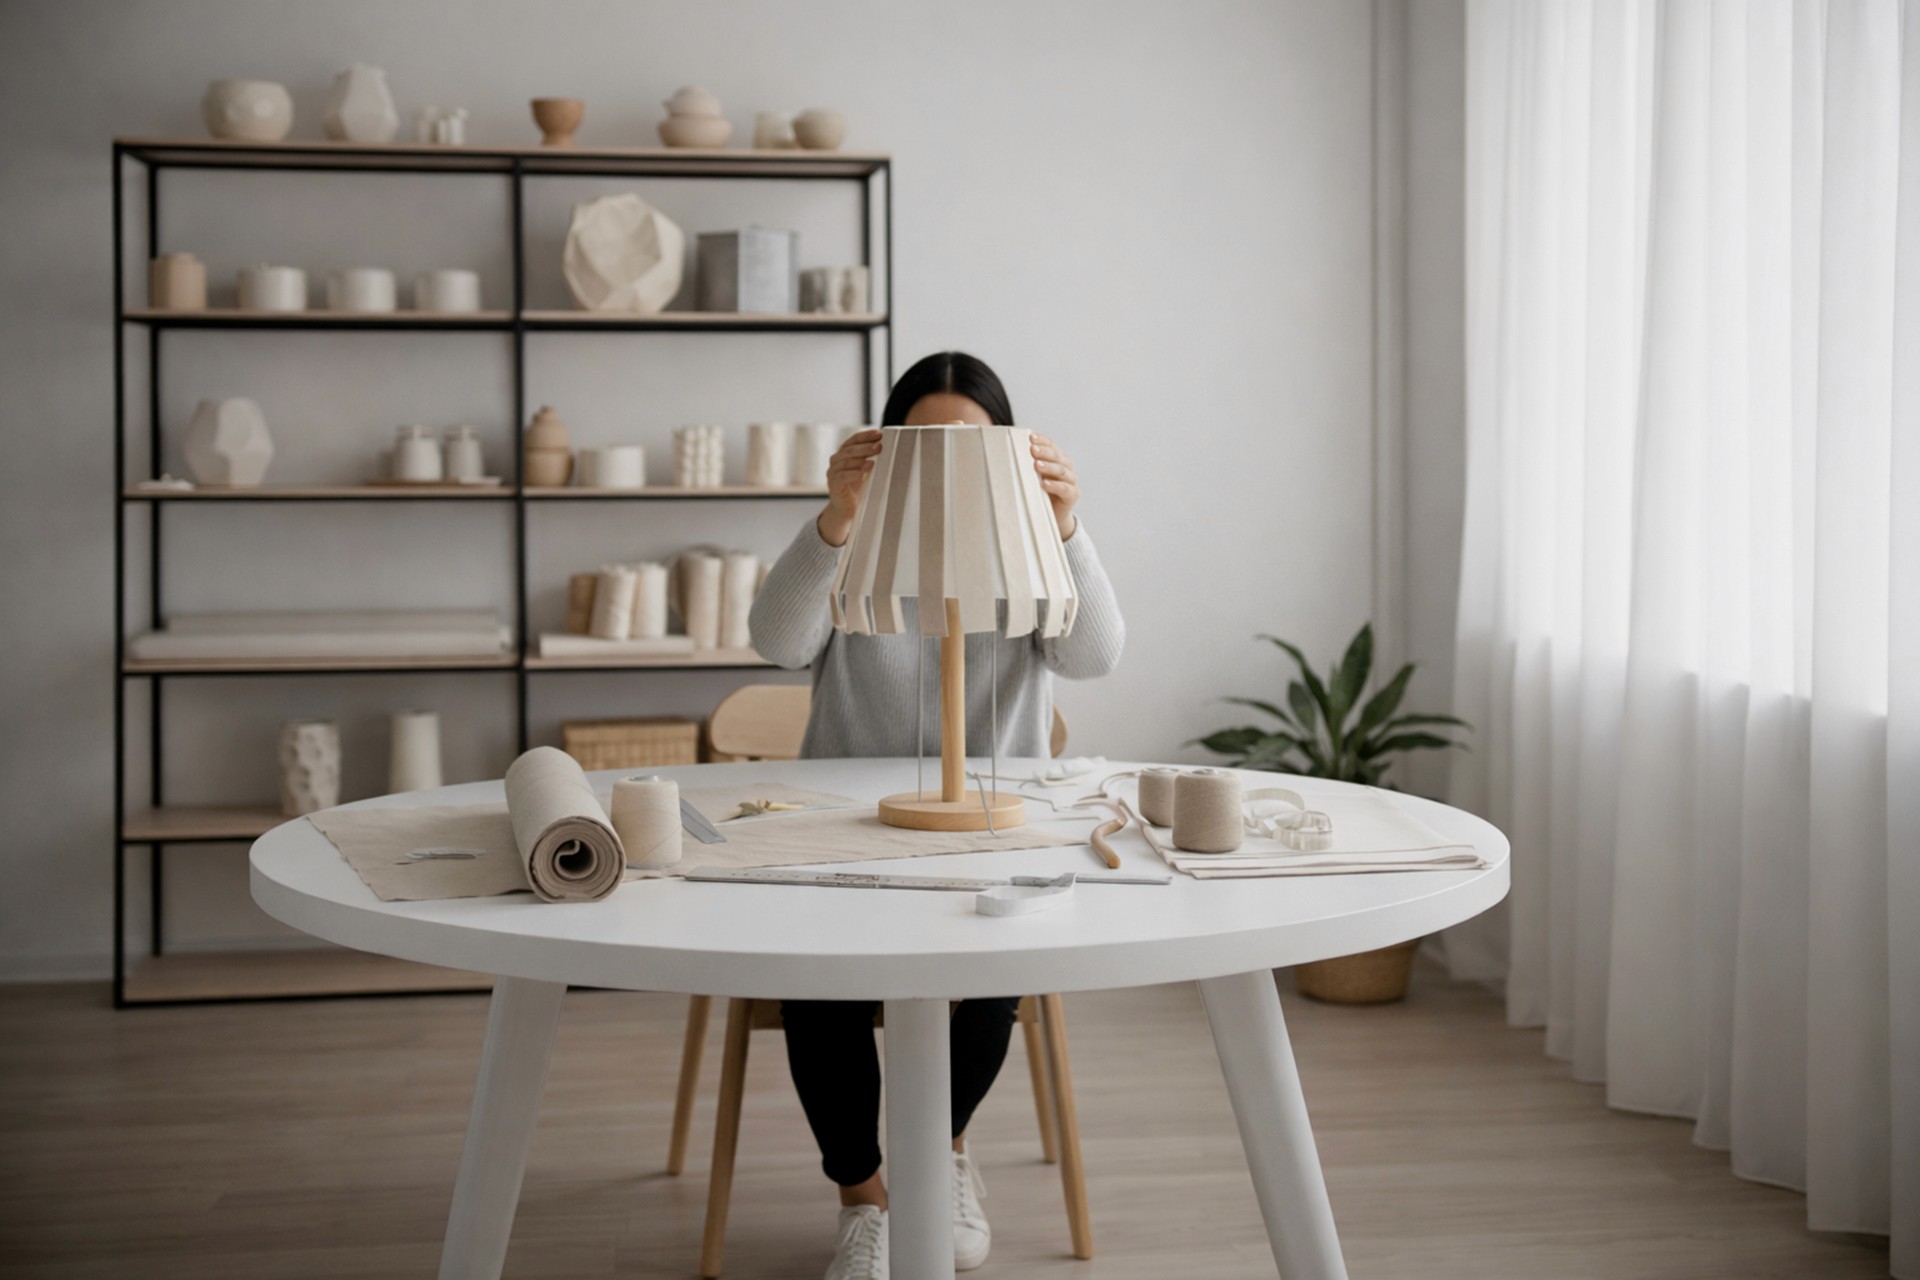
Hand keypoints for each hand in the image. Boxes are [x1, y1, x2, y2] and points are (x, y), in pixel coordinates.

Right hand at [816, 429, 883, 546]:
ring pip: (845, 461)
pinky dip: (853, 474)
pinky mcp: (833, 484)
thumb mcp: (866, 470)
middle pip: (850, 449)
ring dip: (860, 459)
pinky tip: (864, 473)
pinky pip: (842, 476)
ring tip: (873, 460)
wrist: (846, 508)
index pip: (853, 440)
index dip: (865, 436)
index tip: (879, 433)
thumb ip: (871, 458)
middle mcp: (836, 460)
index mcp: (844, 453)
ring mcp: (832, 472)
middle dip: (865, 446)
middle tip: (879, 446)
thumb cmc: (858, 488)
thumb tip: (888, 447)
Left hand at [1029, 433, 1079, 539]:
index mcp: (1057, 459)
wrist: (1053, 515)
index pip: (1051, 446)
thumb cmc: (1040, 493)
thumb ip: (1026, 466)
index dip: (1043, 440)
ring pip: (1062, 470)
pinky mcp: (1072, 495)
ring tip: (1036, 465)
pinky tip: (1045, 484)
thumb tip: (1004, 454)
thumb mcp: (1032, 478)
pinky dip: (1055, 485)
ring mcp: (1071, 481)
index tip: (1031, 437)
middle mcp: (1066, 468)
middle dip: (1044, 451)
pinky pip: (1065, 488)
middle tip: (1032, 450)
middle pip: (1057, 456)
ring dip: (1049, 467)